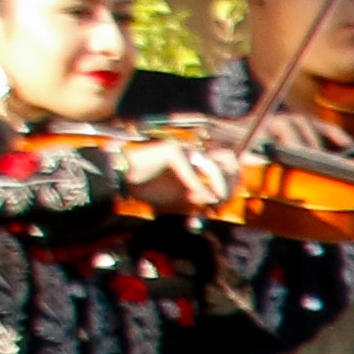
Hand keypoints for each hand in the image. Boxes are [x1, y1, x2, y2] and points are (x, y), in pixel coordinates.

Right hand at [118, 138, 239, 213]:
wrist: (120, 179)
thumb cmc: (147, 188)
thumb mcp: (179, 198)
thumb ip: (199, 199)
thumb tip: (217, 203)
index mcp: (196, 160)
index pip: (227, 164)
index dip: (233, 182)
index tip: (225, 203)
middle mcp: (192, 151)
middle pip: (227, 162)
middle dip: (230, 185)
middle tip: (222, 204)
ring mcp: (182, 148)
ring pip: (214, 167)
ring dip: (219, 188)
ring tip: (215, 203)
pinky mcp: (172, 151)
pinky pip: (193, 173)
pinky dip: (201, 189)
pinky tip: (204, 200)